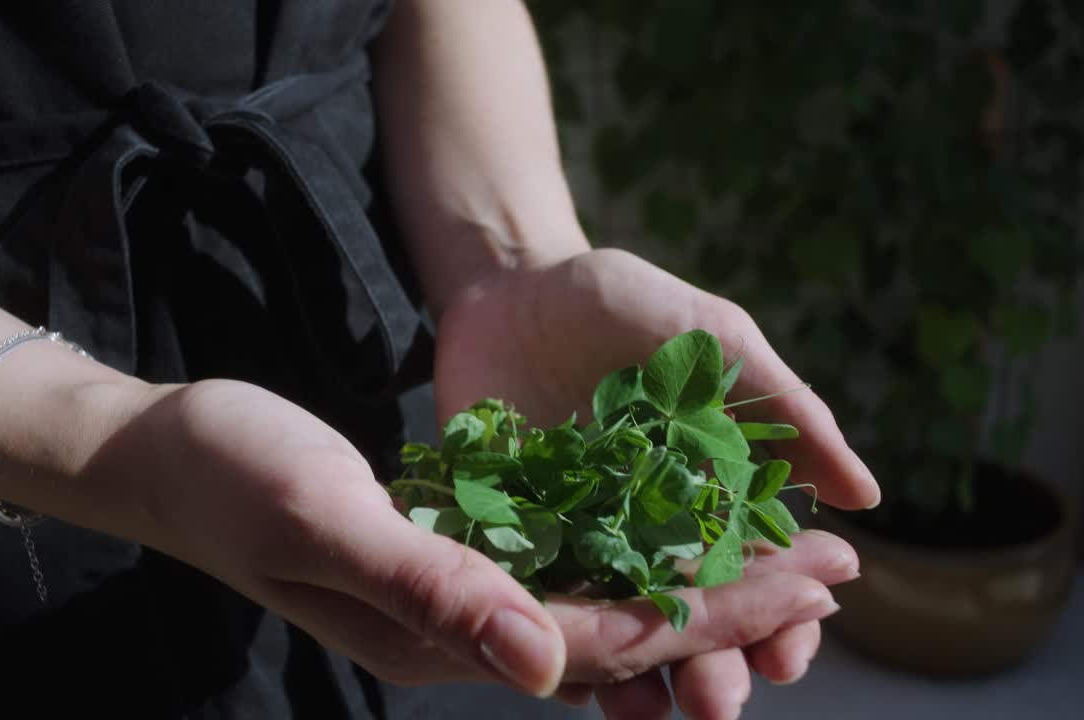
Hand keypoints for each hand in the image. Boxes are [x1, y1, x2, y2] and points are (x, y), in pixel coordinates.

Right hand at [83, 379, 848, 703]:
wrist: (168, 454)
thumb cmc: (234, 478)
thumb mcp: (326, 519)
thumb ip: (433, 589)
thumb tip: (547, 665)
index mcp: (438, 634)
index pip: (604, 639)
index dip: (712, 610)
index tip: (808, 574)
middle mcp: (457, 630)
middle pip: (620, 629)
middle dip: (729, 599)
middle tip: (836, 564)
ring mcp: (451, 594)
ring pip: (597, 601)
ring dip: (690, 576)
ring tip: (781, 550)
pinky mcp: (444, 551)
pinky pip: (556, 563)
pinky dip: (625, 547)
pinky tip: (670, 521)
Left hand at [432, 248, 878, 716]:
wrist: (512, 283)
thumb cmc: (622, 304)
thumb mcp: (709, 338)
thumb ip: (784, 409)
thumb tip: (866, 497)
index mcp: (711, 495)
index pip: (761, 578)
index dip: (783, 620)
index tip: (789, 652)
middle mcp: (649, 532)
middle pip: (690, 619)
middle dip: (712, 668)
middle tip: (715, 699)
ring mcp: (578, 540)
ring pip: (614, 628)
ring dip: (635, 678)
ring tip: (643, 711)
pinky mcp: (511, 536)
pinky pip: (532, 602)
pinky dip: (549, 640)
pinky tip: (562, 680)